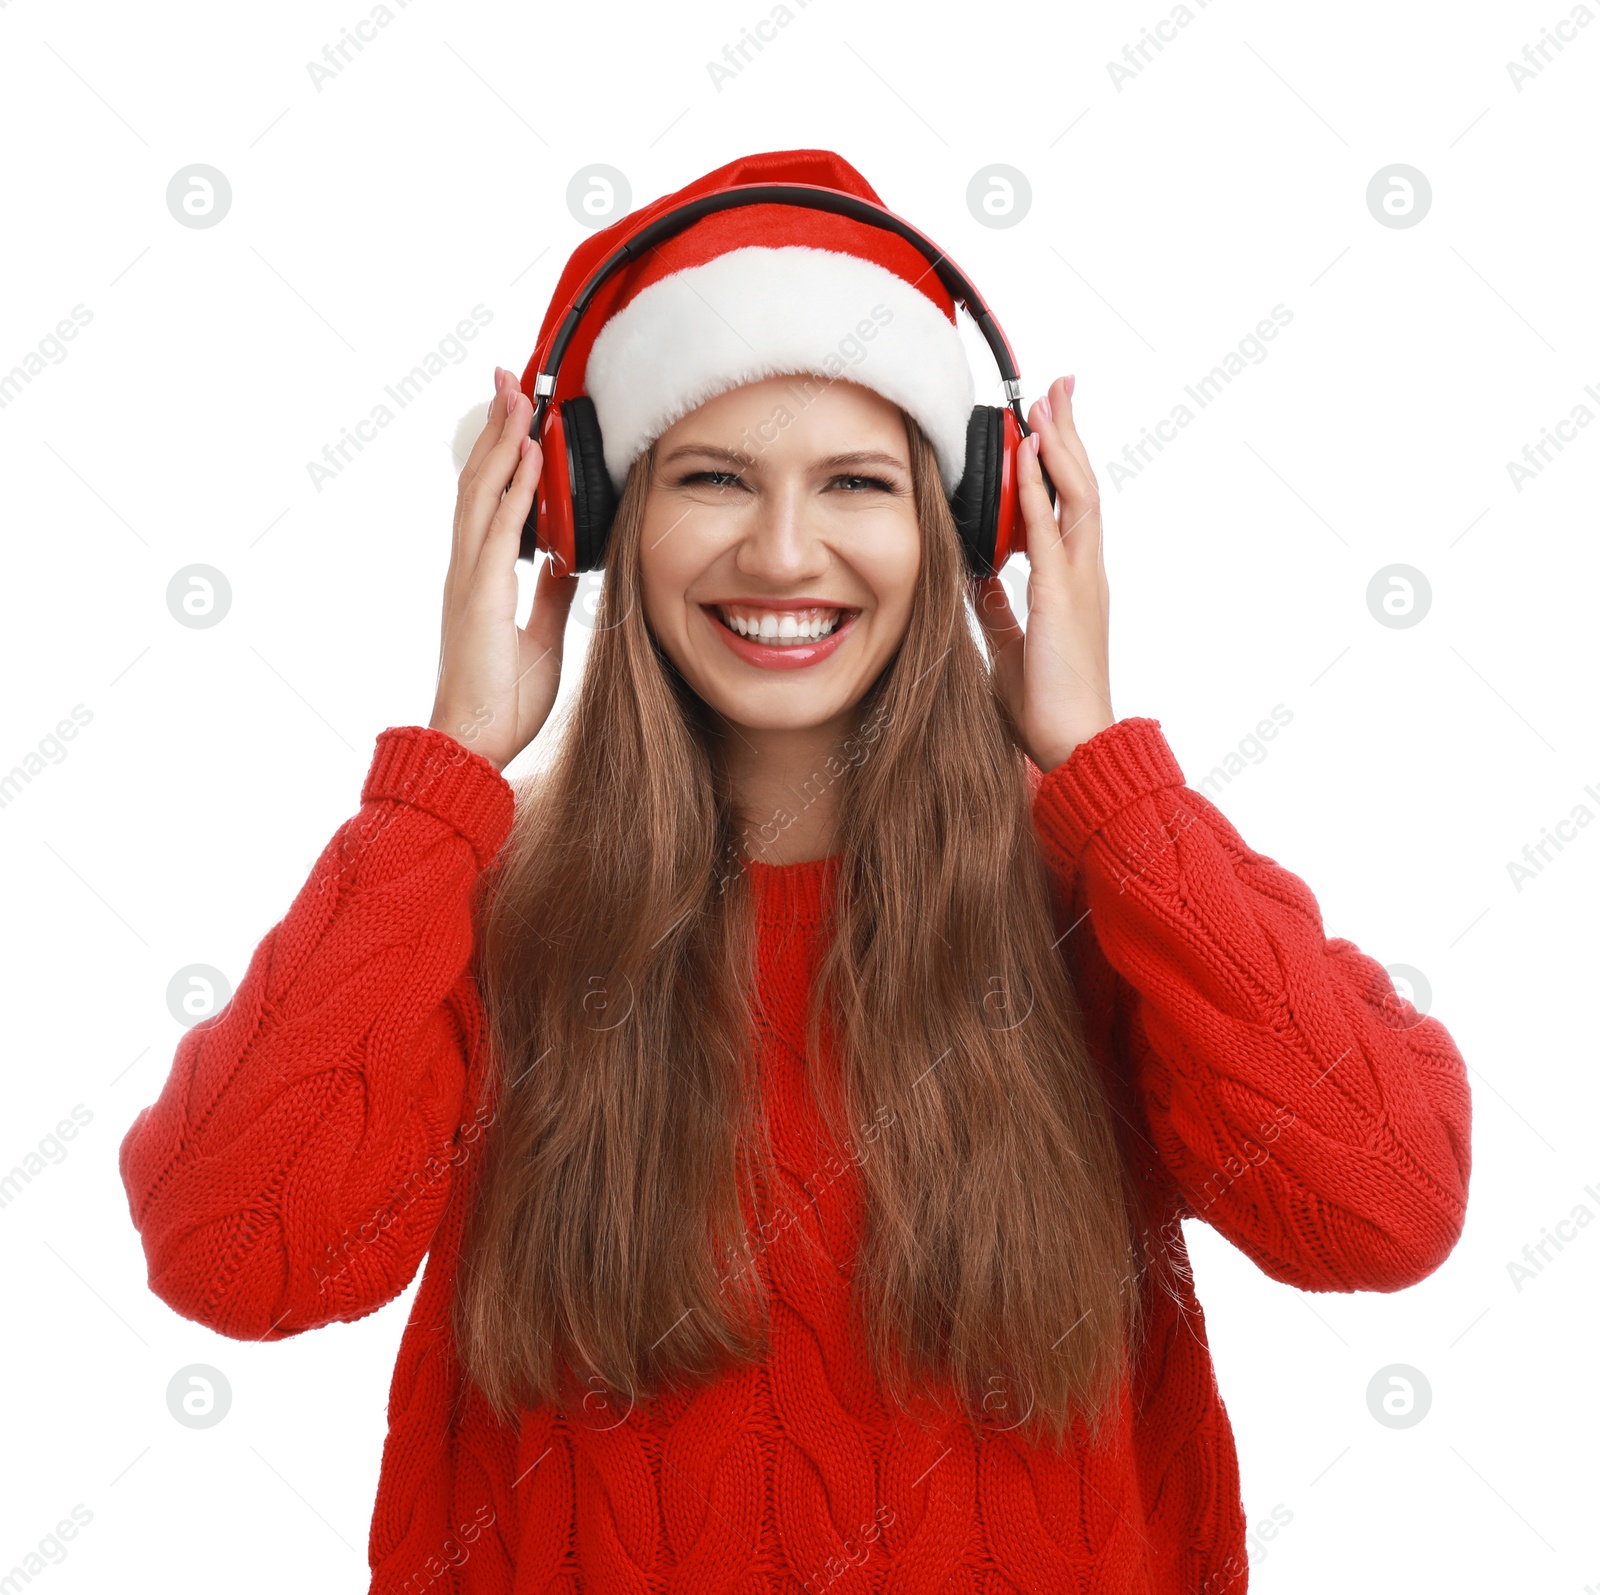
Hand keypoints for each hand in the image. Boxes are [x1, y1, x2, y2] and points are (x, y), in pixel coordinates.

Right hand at [429, 366, 578, 770]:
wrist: (475, 744)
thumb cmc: (503, 699)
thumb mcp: (541, 636)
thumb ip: (551, 596)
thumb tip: (568, 561)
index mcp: (480, 576)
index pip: (490, 499)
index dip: (503, 452)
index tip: (517, 413)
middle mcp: (468, 568)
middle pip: (480, 480)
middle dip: (497, 426)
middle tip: (510, 377)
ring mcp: (469, 578)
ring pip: (483, 492)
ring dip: (503, 440)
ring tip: (518, 394)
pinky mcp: (480, 596)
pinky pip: (499, 530)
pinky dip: (515, 489)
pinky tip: (531, 456)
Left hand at [974, 374, 1113, 774]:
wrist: (1071, 745)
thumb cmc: (1045, 706)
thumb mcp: (1009, 645)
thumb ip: (997, 607)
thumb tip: (977, 577)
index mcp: (1073, 583)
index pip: (1068, 506)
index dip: (1058, 462)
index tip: (1045, 425)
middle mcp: (1085, 573)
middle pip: (1080, 485)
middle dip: (1067, 432)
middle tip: (1057, 387)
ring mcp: (1080, 581)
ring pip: (1076, 495)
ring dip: (1059, 444)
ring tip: (1046, 400)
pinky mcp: (1064, 596)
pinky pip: (1049, 530)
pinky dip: (1040, 488)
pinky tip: (1030, 453)